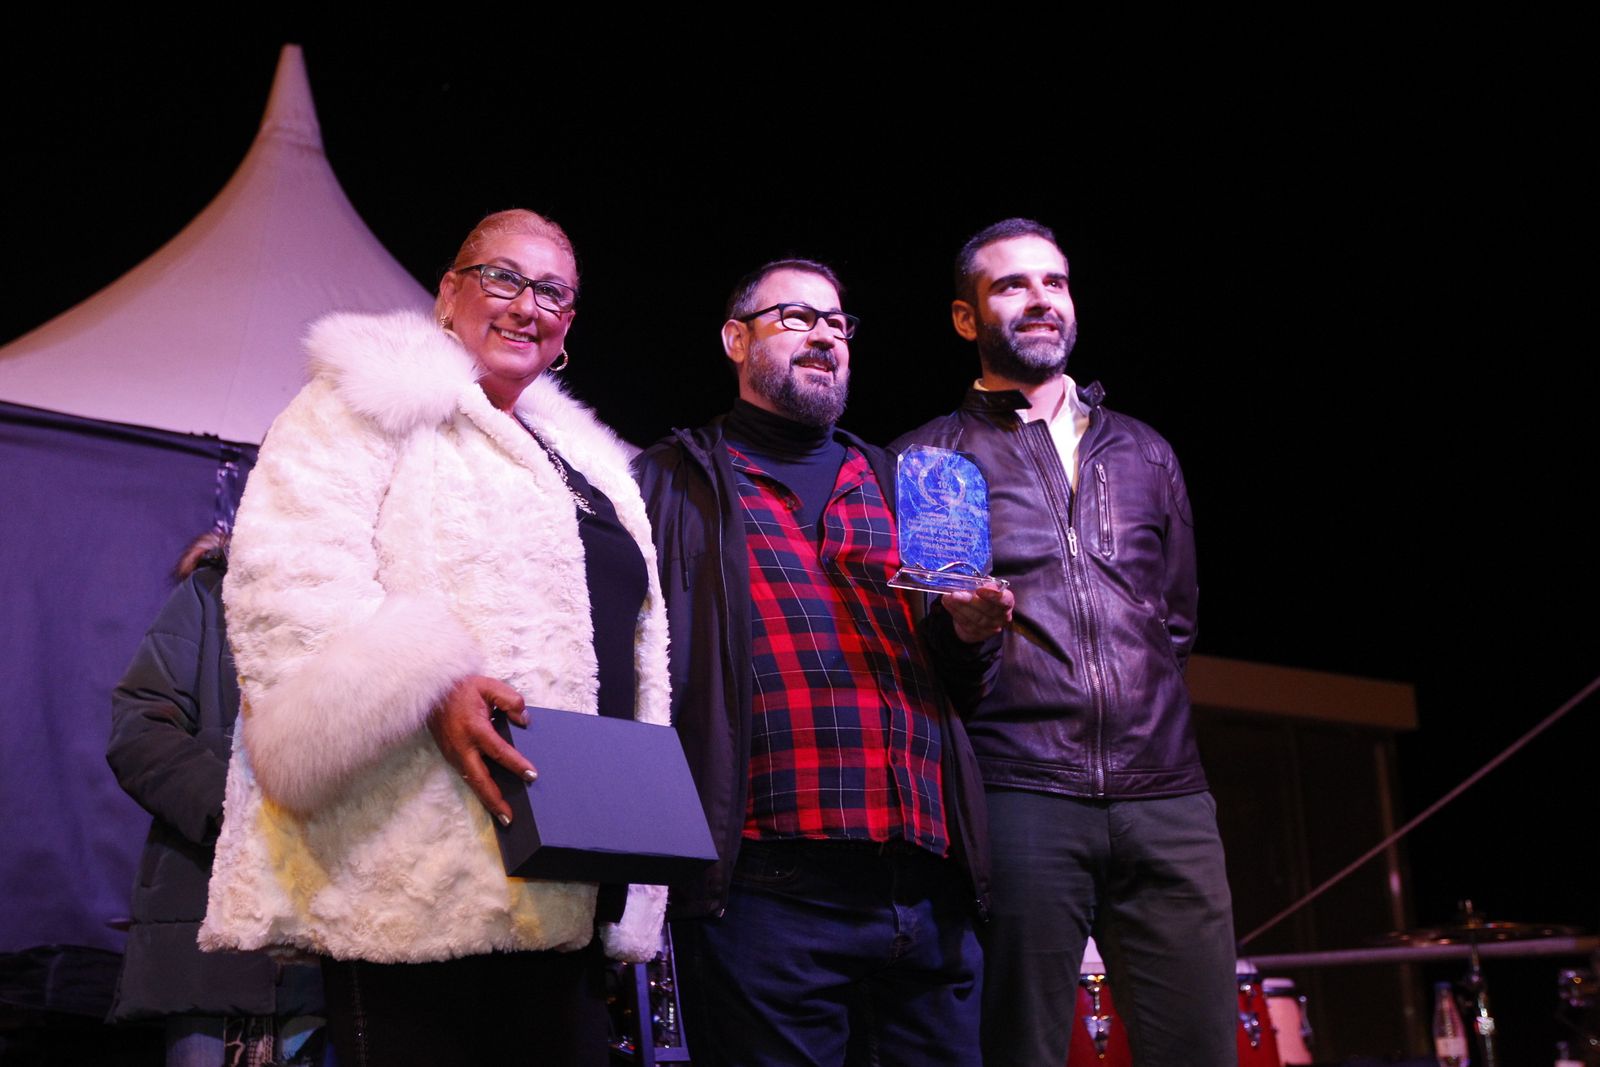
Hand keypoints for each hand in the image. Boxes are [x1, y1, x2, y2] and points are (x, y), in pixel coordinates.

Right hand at [426, 675, 532, 825]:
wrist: (430, 691)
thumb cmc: (463, 688)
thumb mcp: (489, 686)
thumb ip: (510, 700)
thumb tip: (524, 720)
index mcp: (474, 728)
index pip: (499, 751)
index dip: (516, 764)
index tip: (532, 775)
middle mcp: (462, 746)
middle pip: (480, 779)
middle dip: (494, 800)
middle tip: (510, 817)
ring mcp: (453, 753)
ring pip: (472, 782)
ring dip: (486, 799)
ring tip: (503, 816)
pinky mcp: (450, 756)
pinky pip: (467, 776)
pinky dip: (479, 789)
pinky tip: (491, 798)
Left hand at [941, 583, 1013, 643]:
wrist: (976, 613)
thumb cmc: (982, 596)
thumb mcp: (984, 586)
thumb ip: (981, 584)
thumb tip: (972, 582)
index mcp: (1007, 602)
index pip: (1005, 600)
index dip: (993, 595)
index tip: (980, 589)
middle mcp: (1001, 618)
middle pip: (987, 610)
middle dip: (970, 601)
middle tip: (955, 594)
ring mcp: (990, 629)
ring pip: (975, 619)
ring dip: (959, 607)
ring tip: (948, 597)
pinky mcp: (977, 635)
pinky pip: (965, 624)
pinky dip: (955, 613)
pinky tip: (947, 604)